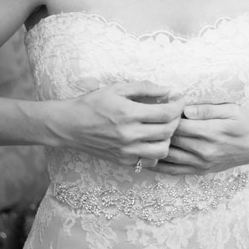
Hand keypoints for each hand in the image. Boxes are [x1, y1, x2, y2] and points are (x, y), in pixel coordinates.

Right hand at [47, 81, 184, 169]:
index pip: (166, 113)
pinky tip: (151, 140)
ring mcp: (126, 151)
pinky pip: (150, 161)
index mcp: (128, 114)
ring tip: (163, 127)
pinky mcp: (122, 161)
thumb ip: (144, 88)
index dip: (178, 106)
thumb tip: (167, 90)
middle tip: (174, 111)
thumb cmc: (92, 104)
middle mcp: (128, 135)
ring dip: (168, 138)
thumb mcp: (117, 88)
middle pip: (168, 131)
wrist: (69, 126)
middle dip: (176, 119)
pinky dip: (156, 151)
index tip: (180, 99)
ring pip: (162, 150)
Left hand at [156, 102, 248, 174]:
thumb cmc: (244, 123)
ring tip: (144, 135)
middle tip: (147, 119)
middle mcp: (204, 150)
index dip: (165, 115)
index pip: (178, 124)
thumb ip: (207, 109)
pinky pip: (173, 171)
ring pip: (168, 156)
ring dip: (154, 147)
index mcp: (211, 132)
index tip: (159, 107)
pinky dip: (158, 165)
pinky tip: (147, 157)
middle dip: (157, 130)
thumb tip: (185, 109)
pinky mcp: (200, 171)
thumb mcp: (231, 109)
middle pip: (170, 139)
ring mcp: (201, 163)